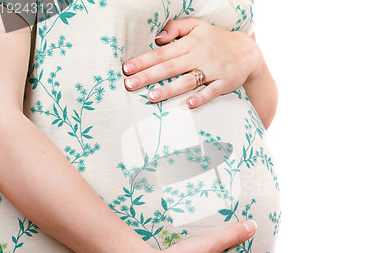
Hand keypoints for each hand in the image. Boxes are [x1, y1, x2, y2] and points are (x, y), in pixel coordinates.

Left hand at [121, 18, 264, 107]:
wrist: (247, 52)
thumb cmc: (217, 39)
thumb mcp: (197, 26)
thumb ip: (176, 28)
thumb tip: (157, 38)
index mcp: (190, 44)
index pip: (162, 52)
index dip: (144, 60)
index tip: (126, 68)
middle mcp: (199, 57)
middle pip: (170, 67)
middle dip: (148, 76)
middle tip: (129, 84)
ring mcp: (212, 71)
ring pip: (188, 81)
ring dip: (169, 89)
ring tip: (151, 97)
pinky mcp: (224, 83)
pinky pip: (212, 92)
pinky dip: (201, 97)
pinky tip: (189, 104)